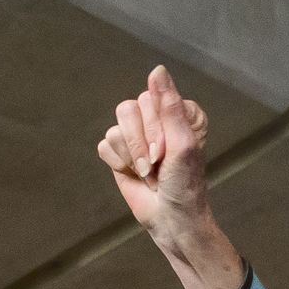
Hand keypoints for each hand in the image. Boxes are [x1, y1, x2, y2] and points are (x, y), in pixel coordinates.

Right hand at [97, 67, 245, 288]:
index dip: (157, 126)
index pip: (154, 98)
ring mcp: (138, 135)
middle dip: (141, 141)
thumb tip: (157, 70)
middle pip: (129, 108)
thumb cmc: (184, 183)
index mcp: (180, 112)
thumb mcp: (182, 143)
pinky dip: (117, 162)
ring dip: (130, 154)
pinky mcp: (120, 151)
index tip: (169, 150)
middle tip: (157, 164)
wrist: (169, 218)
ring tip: (147, 172)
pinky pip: (104, 143)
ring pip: (116, 125)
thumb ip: (168, 105)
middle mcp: (159, 119)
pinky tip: (132, 173)